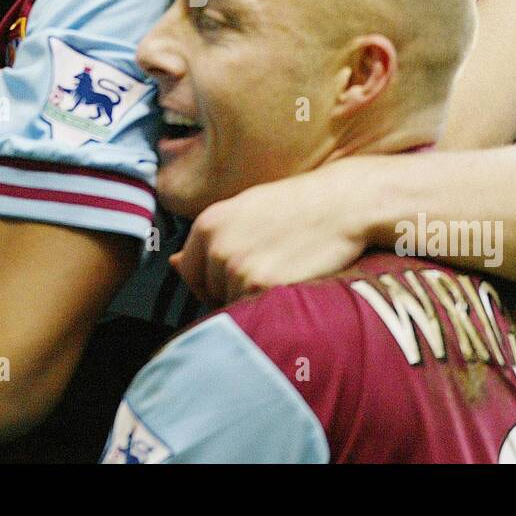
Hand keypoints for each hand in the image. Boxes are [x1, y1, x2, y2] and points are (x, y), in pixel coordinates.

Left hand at [172, 170, 367, 305]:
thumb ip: (210, 239)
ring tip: (281, 272)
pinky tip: (290, 281)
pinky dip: (271, 306)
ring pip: (230, 304)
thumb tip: (173, 264)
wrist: (342, 203)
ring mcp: (237, 268)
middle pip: (208, 291)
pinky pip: (254, 312)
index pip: (187, 270)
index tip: (232, 277)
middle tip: (266, 270)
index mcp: (208, 224)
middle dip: (230, 290)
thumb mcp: (244, 211)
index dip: (210, 279)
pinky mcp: (262, 286)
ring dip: (251, 299)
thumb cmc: (297, 206)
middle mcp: (216, 246)